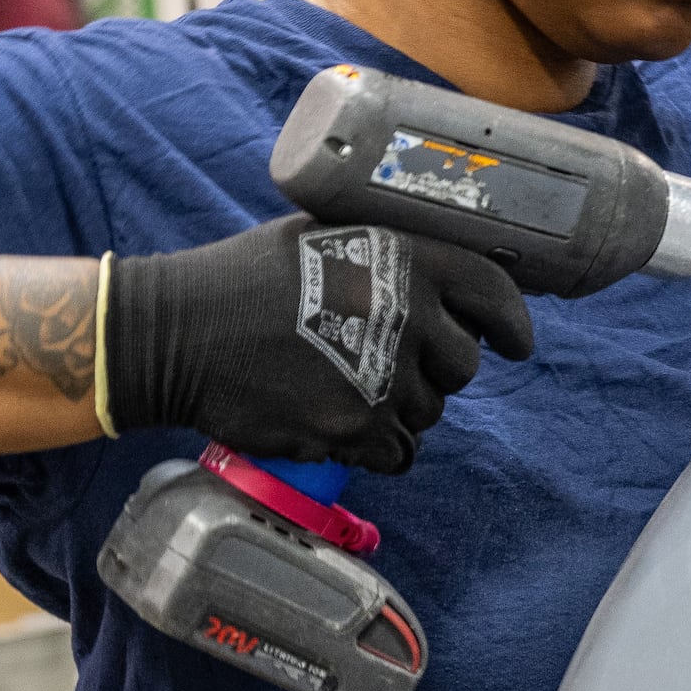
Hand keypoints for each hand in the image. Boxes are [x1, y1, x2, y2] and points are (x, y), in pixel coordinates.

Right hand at [105, 214, 534, 472]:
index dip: (511, 322)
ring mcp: (383, 377)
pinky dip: (380, 448)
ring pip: (429, 413)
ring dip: (401, 410)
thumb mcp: (326, 238)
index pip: (491, 290)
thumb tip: (442, 285)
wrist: (175, 332)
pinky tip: (344, 427)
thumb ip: (389, 260)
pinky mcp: (355, 429)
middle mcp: (404, 315)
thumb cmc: (242, 279)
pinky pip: (399, 453)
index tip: (515, 344)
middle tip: (390, 364)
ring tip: (347, 388)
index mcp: (403, 258)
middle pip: (463, 365)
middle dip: (437, 371)